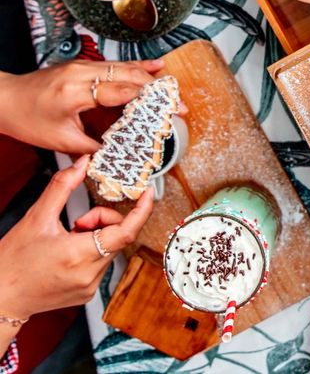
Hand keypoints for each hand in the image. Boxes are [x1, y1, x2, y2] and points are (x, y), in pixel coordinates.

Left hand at [0, 58, 164, 153]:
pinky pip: (115, 64)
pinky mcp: (83, 65)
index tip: (171, 110)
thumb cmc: (27, 119)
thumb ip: (93, 147)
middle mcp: (82, 74)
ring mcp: (83, 66)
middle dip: (158, 91)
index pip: (123, 92)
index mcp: (76, 92)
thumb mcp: (60, 141)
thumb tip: (117, 154)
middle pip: (129, 77)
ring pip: (125, 67)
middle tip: (178, 104)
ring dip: (150, 77)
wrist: (5, 99)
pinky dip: (136, 66)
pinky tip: (154, 66)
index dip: (151, 101)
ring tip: (172, 87)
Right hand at [0, 156, 152, 320]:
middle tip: (78, 220)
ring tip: (68, 237)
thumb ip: (63, 186)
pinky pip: (101, 262)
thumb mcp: (37, 217)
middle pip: (117, 235)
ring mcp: (89, 287)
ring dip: (97, 234)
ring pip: (110, 248)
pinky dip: (93, 249)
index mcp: (79, 255)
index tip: (149, 192)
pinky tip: (68, 251)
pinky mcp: (86, 293)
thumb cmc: (13, 260)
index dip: (142, 210)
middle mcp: (89, 275)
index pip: (126, 231)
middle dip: (103, 218)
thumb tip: (83, 163)